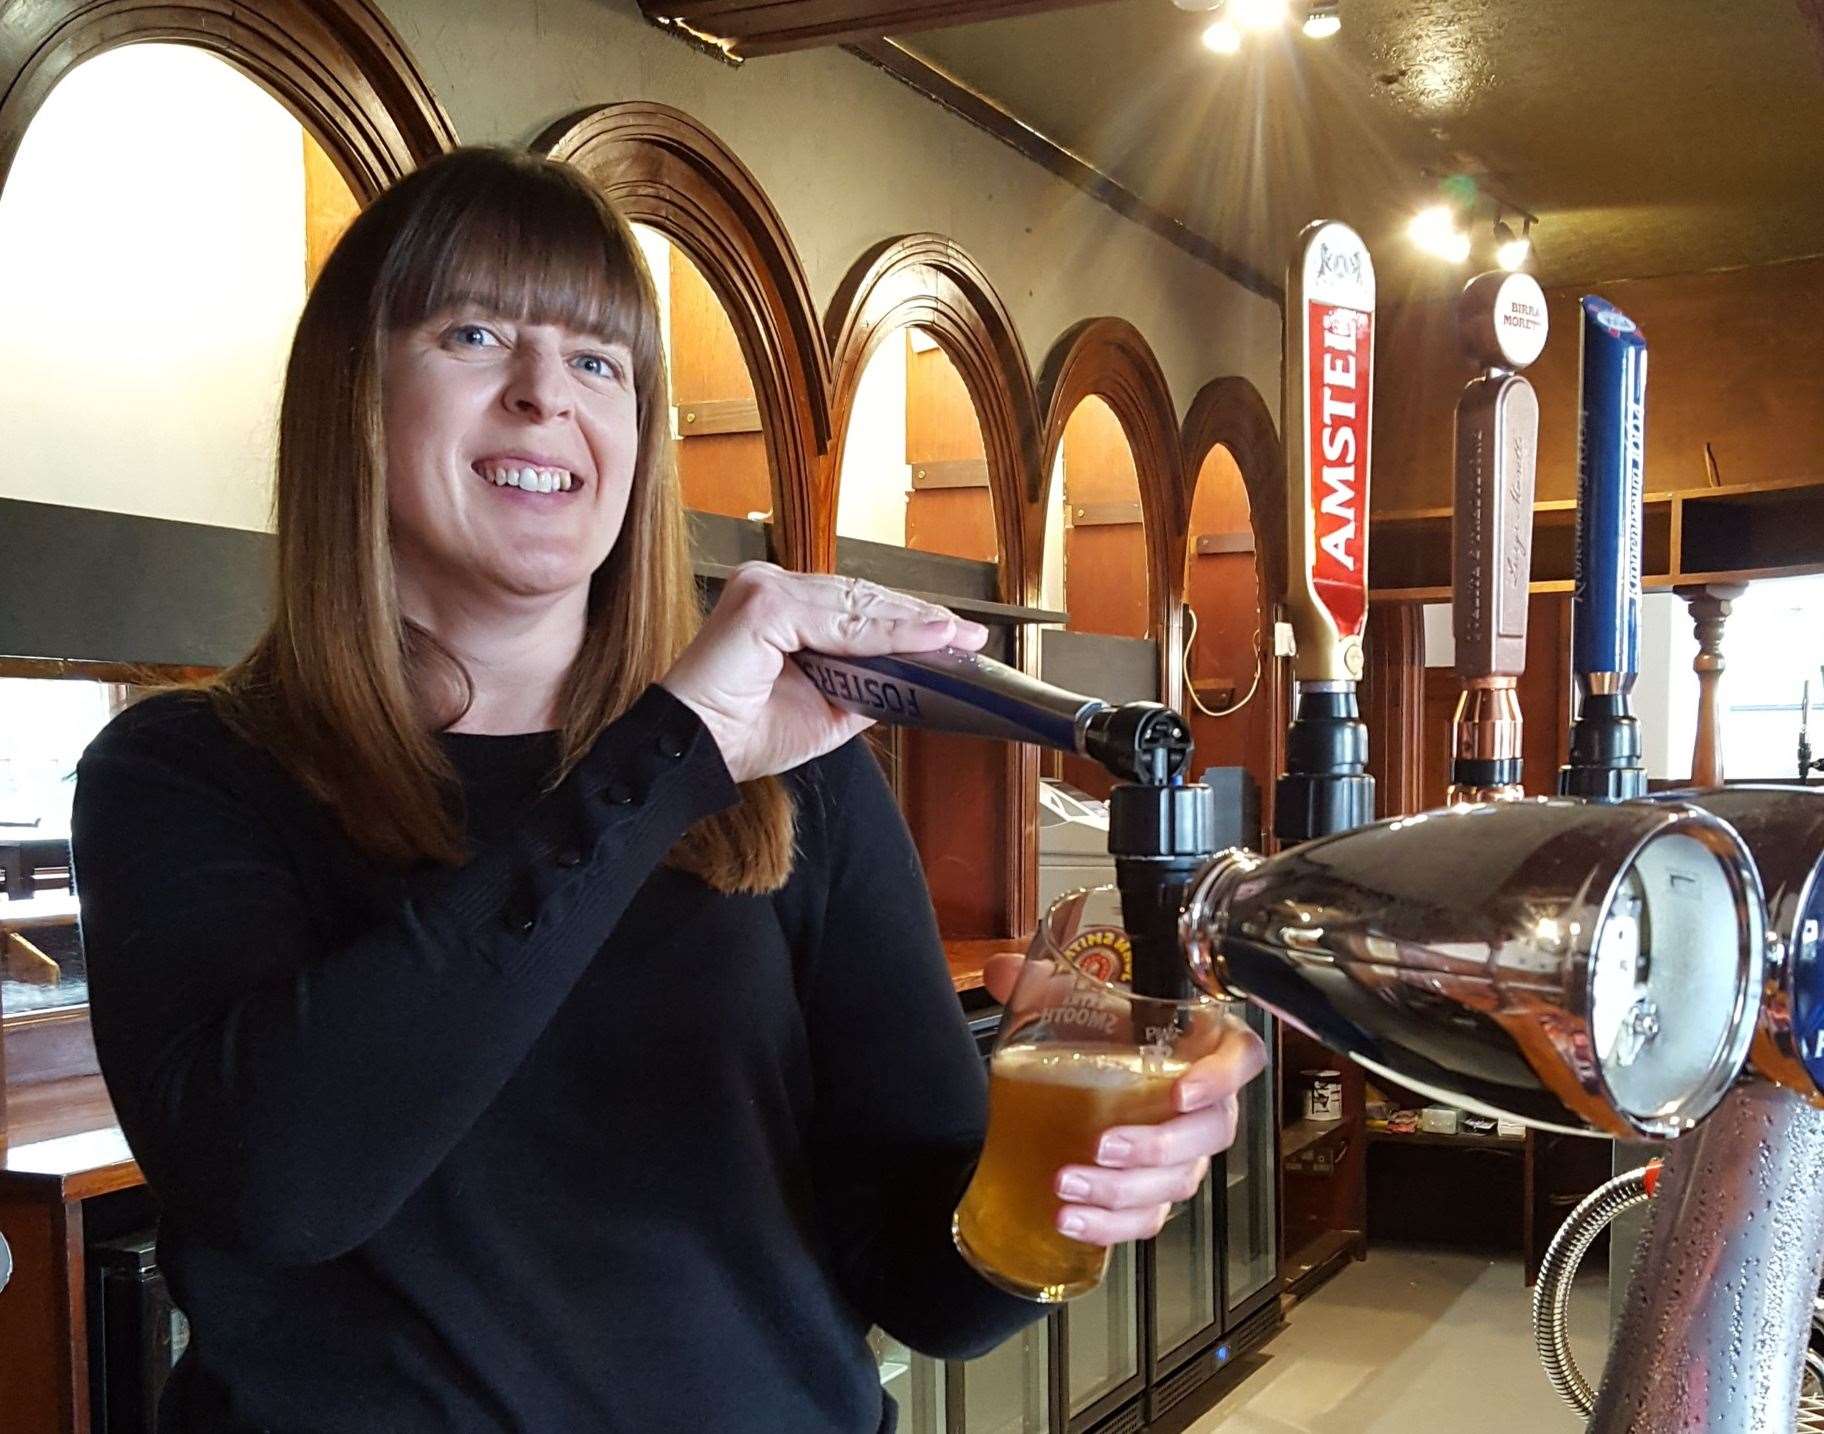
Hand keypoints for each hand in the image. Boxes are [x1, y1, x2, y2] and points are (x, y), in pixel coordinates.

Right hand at [660, 562, 987, 783]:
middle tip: (968, 636)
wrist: (692, 754)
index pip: (854, 604)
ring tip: (956, 639)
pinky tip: (926, 639)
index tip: (953, 635)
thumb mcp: (826, 708)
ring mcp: (764, 588)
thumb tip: (916, 675)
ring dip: (912, 624)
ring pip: (856, 606)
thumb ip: (866, 683)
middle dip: (918, 619)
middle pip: (860, 598)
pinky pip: (840, 621)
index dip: (905, 619)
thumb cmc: (744, 733)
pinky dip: (888, 632)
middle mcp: (769, 585)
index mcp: (777, 604)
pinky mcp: (762, 603)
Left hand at [982, 953, 1268, 1246]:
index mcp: (1198, 1046)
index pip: (1242, 1057)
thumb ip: (1040, 981)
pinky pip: (1147, 1218)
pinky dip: (1110, 1225)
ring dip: (1122, 1191)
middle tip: (1104, 1144)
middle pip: (1210, 1133)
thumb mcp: (1075, 1000)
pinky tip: (1072, 1219)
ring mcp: (1183, 1153)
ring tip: (1068, 1184)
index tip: (1182, 1091)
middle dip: (1156, 1146)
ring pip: (1176, 1182)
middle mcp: (1201, 1103)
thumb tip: (1002, 971)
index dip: (1222, 1077)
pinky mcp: (1154, 1191)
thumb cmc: (1101, 1035)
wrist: (1083, 1081)